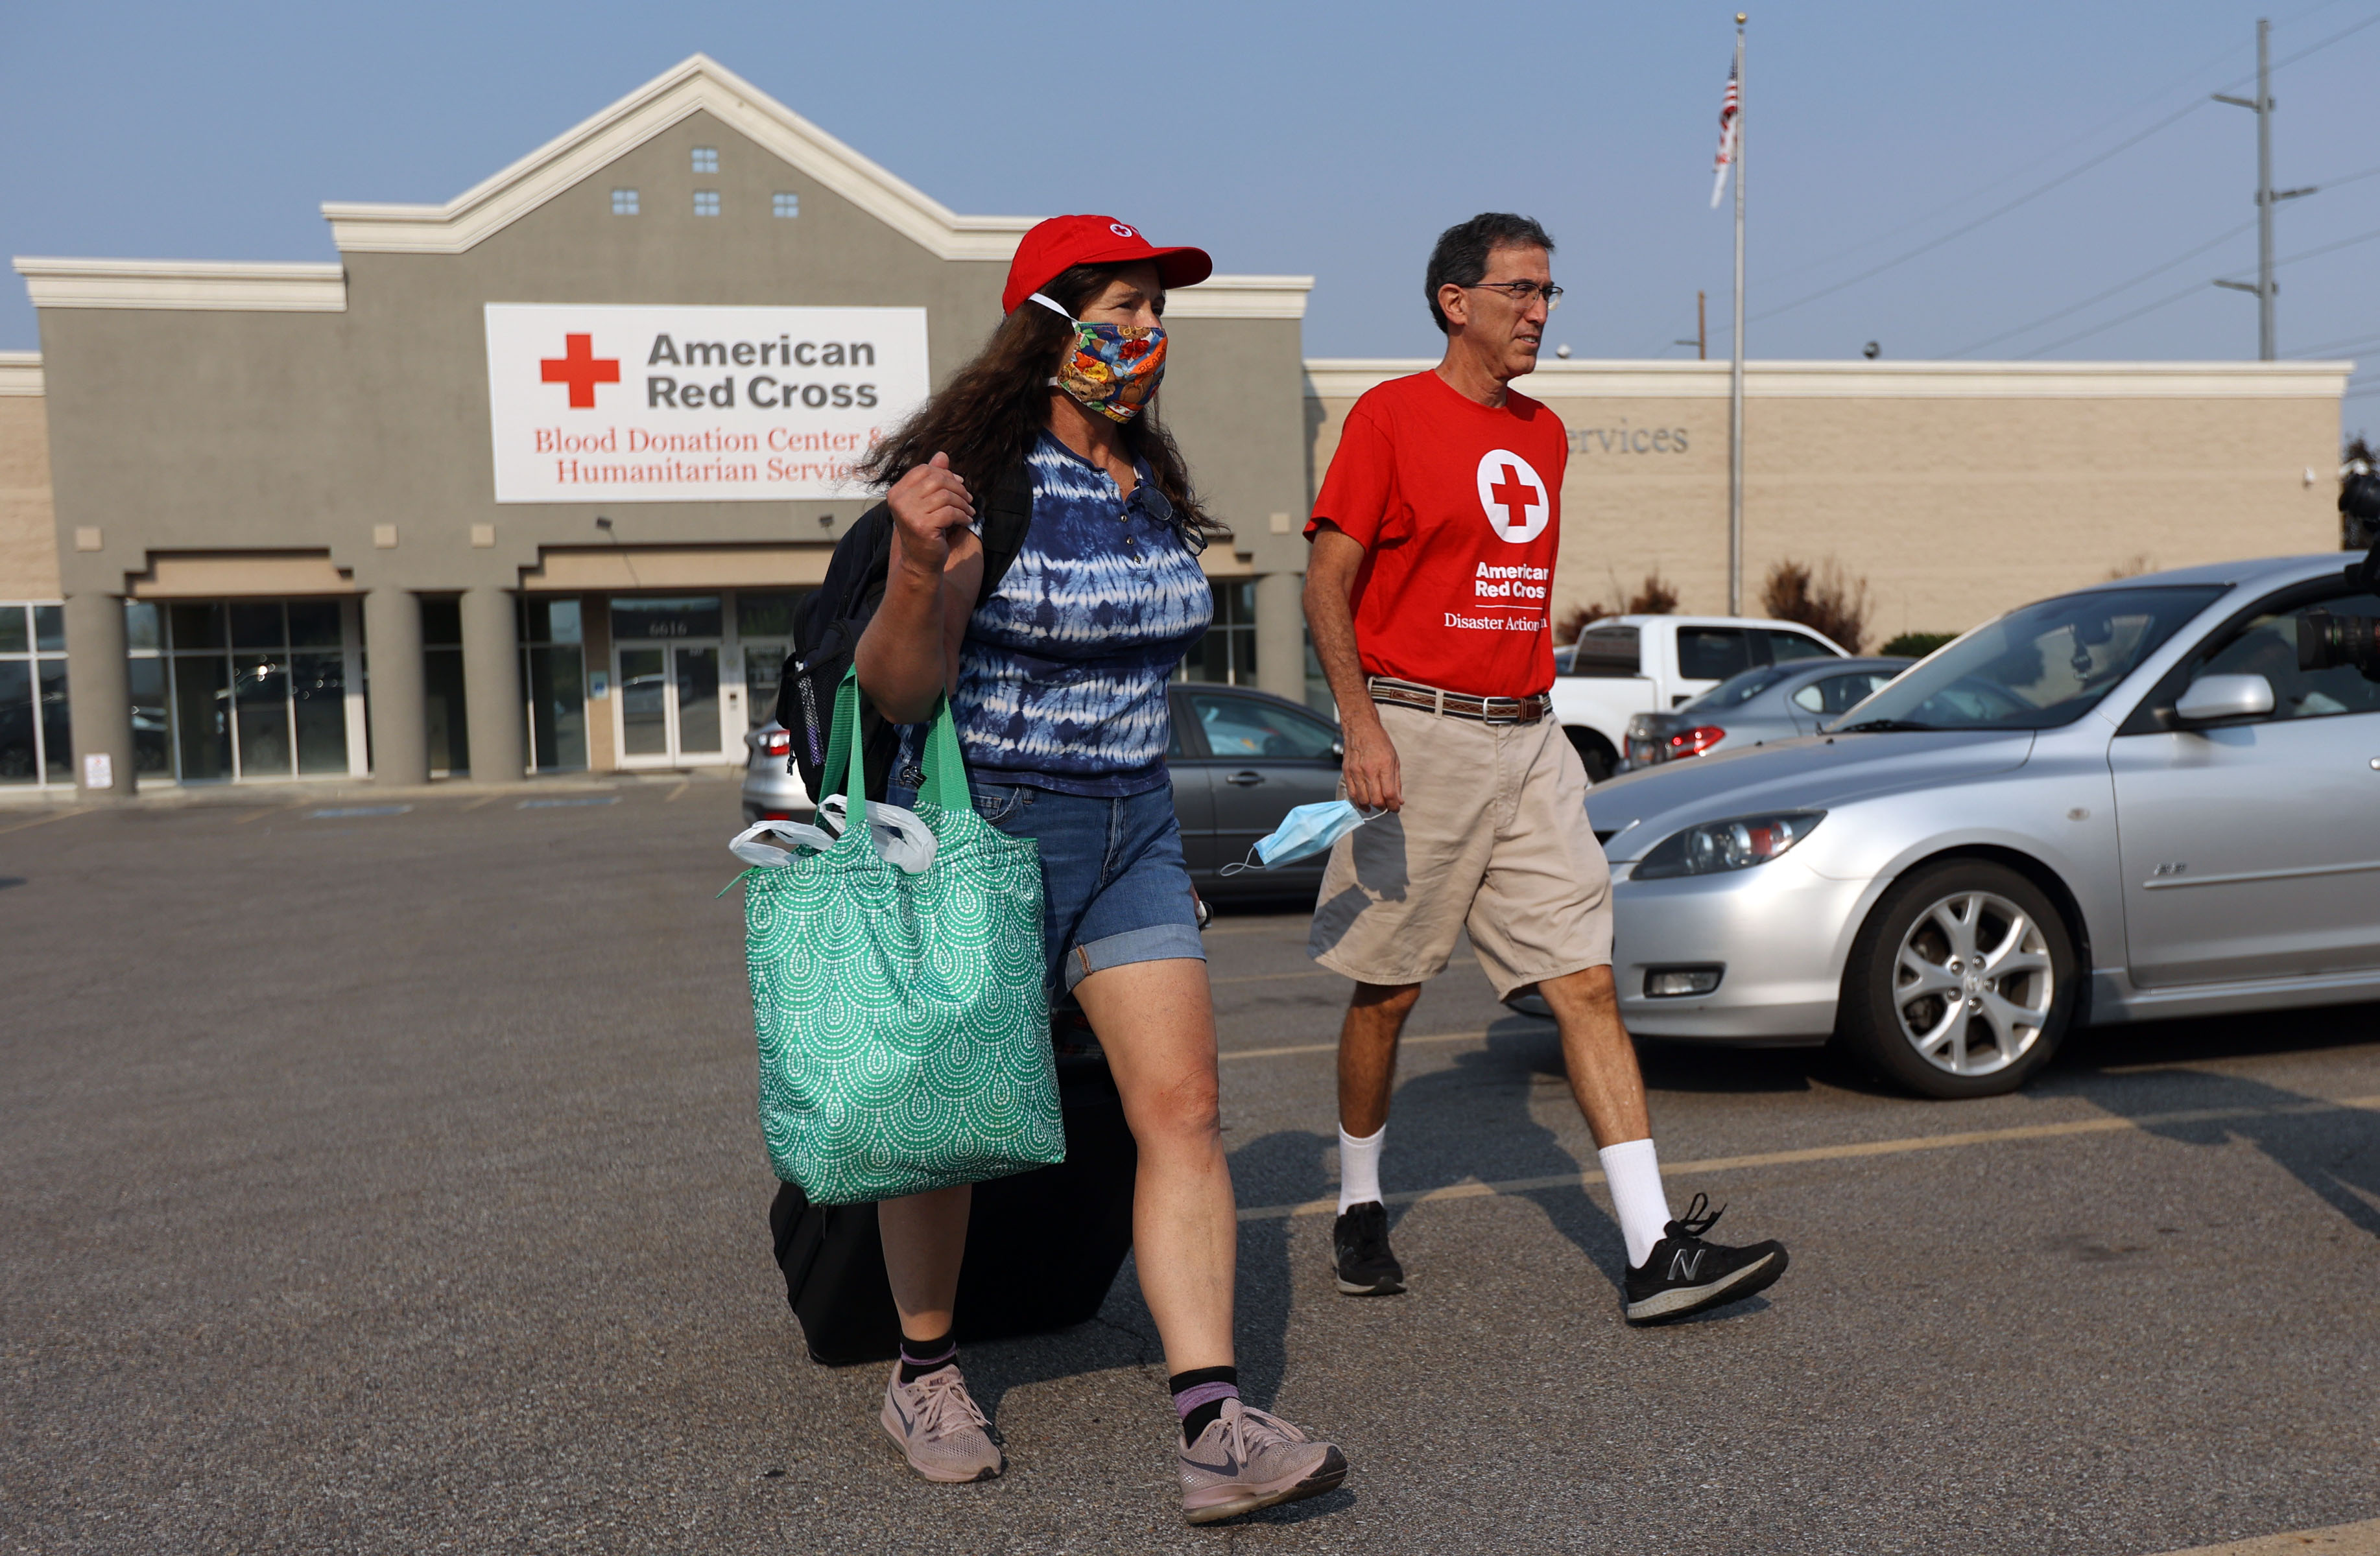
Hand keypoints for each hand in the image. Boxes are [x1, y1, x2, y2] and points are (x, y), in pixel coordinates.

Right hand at [886, 452, 976, 579]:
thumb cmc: (925, 530)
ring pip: (946, 496)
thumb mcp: (927, 502)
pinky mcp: (922, 526)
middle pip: (937, 480)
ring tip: (968, 510)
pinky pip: (950, 512)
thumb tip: (942, 455)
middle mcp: (899, 501)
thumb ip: (932, 478)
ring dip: (962, 503)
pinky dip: (963, 515)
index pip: (924, 470)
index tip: (959, 484)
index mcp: (896, 492)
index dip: (945, 474)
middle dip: (957, 488)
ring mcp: (909, 514)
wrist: (920, 561)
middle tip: (968, 498)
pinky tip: (967, 520)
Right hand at [1339, 711, 1402, 812]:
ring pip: (1363, 799)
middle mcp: (1369, 770)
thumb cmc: (1380, 743)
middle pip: (1376, 800)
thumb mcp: (1394, 760)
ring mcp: (1356, 772)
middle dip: (1383, 807)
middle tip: (1387, 806)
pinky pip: (1352, 794)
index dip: (1394, 806)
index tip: (1396, 808)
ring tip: (1376, 804)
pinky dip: (1358, 802)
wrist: (1361, 728)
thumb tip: (1399, 800)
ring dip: (1371, 806)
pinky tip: (1365, 803)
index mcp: (1384, 765)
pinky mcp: (1347, 772)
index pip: (1389, 794)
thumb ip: (1396, 782)